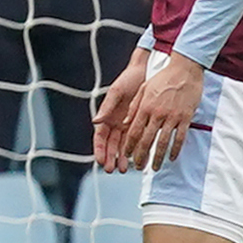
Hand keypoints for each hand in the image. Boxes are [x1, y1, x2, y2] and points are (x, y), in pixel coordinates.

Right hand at [91, 55, 151, 172]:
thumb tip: (95, 121)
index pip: (100, 138)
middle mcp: (115, 123)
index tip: (100, 161)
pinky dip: (138, 149)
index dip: (100, 150)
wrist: (146, 72)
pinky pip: (138, 139)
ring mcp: (127, 124)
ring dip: (123, 157)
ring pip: (124, 145)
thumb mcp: (117, 93)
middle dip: (111, 158)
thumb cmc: (128, 80)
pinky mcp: (140, 123)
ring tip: (126, 169)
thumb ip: (107, 107)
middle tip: (113, 170)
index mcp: (106, 117)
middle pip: (111, 145)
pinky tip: (141, 158)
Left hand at [114, 52, 207, 173]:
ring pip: (162, 142)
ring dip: (157, 157)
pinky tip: (172, 157)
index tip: (127, 155)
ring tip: (155, 167)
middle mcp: (157, 114)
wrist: (185, 69)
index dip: (129, 146)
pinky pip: (180, 136)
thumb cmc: (164, 77)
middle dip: (140, 156)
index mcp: (144, 107)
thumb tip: (126, 123)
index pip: (133, 132)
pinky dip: (175, 148)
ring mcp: (172, 116)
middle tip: (138, 166)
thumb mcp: (143, 89)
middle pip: (146, 140)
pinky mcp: (185, 117)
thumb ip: (134, 107)